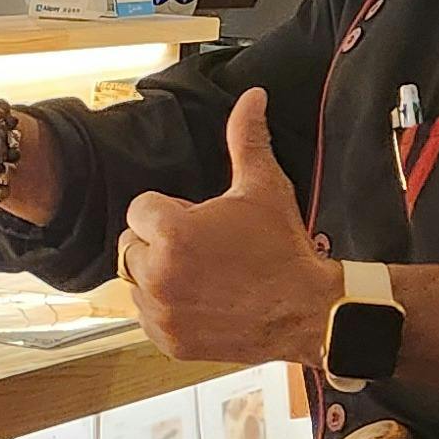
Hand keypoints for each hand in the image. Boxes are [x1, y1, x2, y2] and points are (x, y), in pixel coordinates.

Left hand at [114, 89, 337, 365]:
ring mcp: (161, 312)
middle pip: (131, 245)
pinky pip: (148, 316)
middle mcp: (158, 275)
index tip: (200, 222)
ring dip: (160, 275)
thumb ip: (247, 139)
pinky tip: (203, 300)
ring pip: (137, 281)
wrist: (307, 311)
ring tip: (205, 275)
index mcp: (172, 234)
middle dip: (159, 242)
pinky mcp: (169, 341)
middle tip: (204, 249)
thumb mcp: (264, 188)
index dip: (170, 212)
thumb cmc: (283, 249)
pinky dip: (167, 308)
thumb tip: (252, 97)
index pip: (140, 209)